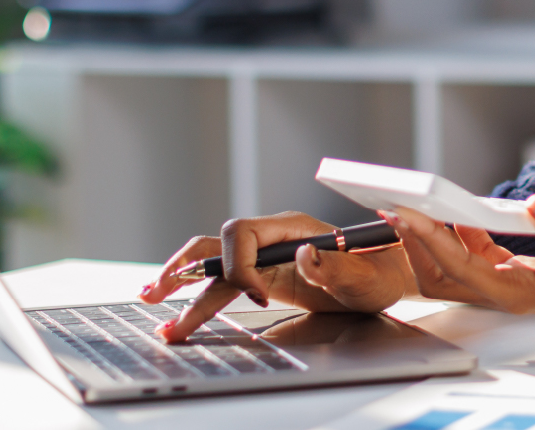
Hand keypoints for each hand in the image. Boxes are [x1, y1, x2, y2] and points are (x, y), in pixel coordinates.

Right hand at [138, 211, 414, 341]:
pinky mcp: (261, 275)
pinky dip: (196, 292)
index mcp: (293, 229)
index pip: (244, 235)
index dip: (241, 265)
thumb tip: (305, 253)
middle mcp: (272, 238)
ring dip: (180, 279)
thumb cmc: (378, 274)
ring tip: (150, 298)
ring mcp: (264, 256)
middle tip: (158, 291)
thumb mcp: (364, 276)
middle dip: (186, 266)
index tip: (256, 297)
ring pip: (212, 262)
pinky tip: (174, 306)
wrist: (385, 276)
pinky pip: (223, 280)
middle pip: (216, 243)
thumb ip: (336, 266)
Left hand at [385, 193, 534, 326]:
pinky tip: (459, 213)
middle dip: (415, 244)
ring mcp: (514, 284)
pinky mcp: (522, 272)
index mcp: (521, 292)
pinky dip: (460, 235)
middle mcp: (511, 292)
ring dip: (432, 240)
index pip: (459, 266)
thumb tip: (534, 204)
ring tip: (415, 208)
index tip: (406, 212)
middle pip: (442, 277)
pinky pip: (478, 257)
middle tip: (395, 209)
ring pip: (455, 269)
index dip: (428, 238)